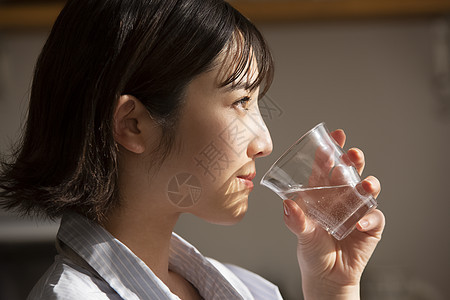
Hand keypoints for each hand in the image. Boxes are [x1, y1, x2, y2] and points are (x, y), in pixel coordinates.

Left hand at [282, 129, 384, 299]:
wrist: (326, 276)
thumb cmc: (311, 249)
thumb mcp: (301, 233)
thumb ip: (295, 220)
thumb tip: (287, 204)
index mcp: (322, 193)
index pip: (326, 167)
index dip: (330, 151)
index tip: (334, 136)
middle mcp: (341, 197)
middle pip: (349, 173)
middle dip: (352, 161)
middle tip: (352, 154)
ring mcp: (357, 209)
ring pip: (366, 189)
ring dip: (367, 183)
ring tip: (364, 184)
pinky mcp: (370, 225)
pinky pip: (373, 217)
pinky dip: (368, 217)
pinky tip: (359, 222)